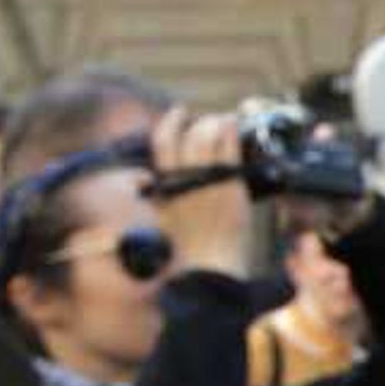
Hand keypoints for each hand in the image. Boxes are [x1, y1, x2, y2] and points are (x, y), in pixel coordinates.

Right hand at [145, 106, 251, 279]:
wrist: (206, 272)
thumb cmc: (185, 251)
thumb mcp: (161, 218)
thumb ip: (157, 193)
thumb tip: (148, 177)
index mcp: (164, 184)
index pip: (163, 140)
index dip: (172, 121)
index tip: (180, 113)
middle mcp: (185, 178)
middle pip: (191, 133)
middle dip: (201, 122)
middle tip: (210, 124)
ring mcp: (208, 181)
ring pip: (211, 134)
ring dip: (219, 123)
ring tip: (225, 123)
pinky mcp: (230, 188)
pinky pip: (231, 148)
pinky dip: (233, 132)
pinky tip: (236, 129)